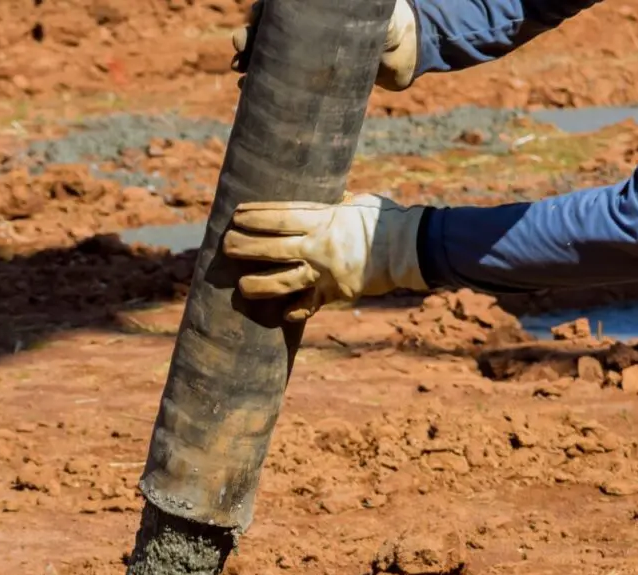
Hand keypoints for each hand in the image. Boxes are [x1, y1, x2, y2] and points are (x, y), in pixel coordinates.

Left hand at [223, 194, 427, 320]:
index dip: (256, 215)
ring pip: (282, 281)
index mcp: (324, 218)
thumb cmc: (386, 219)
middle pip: (272, 247)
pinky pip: (309, 305)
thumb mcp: (358, 203)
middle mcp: (319, 245)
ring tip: (241, 286)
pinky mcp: (336, 292)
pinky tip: (281, 312)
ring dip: (258, 284)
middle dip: (245, 246)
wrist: (412, 247)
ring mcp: (325, 272)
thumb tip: (329, 199)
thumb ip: (336, 205)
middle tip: (226, 246)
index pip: (280, 216)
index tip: (236, 215)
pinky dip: (295, 309)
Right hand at [231, 0, 418, 90]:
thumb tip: (346, 4)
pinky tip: (248, 93)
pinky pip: (281, 84)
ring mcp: (307, 55)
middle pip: (266, 33)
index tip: (254, 24)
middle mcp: (306, 30)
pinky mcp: (312, 81)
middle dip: (249, 42)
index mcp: (312, 10)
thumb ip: (363, 12)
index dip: (260, 17)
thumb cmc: (392, 22)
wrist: (408, 54)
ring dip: (249, 65)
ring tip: (241, 76)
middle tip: (242, 54)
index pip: (276, 10)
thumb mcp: (374, 12)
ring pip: (268, 57)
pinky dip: (262, 88)